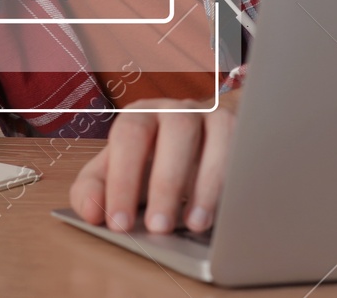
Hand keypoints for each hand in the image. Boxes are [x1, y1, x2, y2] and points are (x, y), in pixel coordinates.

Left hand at [68, 94, 238, 234]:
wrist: (197, 143)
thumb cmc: (151, 162)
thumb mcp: (115, 173)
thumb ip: (93, 190)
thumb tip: (91, 213)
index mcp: (140, 115)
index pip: (128, 136)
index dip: (123, 179)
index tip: (120, 224)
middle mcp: (178, 109)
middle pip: (175, 131)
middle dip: (166, 183)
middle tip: (159, 228)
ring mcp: (214, 116)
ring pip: (217, 135)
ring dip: (207, 183)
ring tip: (194, 225)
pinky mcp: (242, 131)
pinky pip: (245, 148)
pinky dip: (235, 179)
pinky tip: (226, 209)